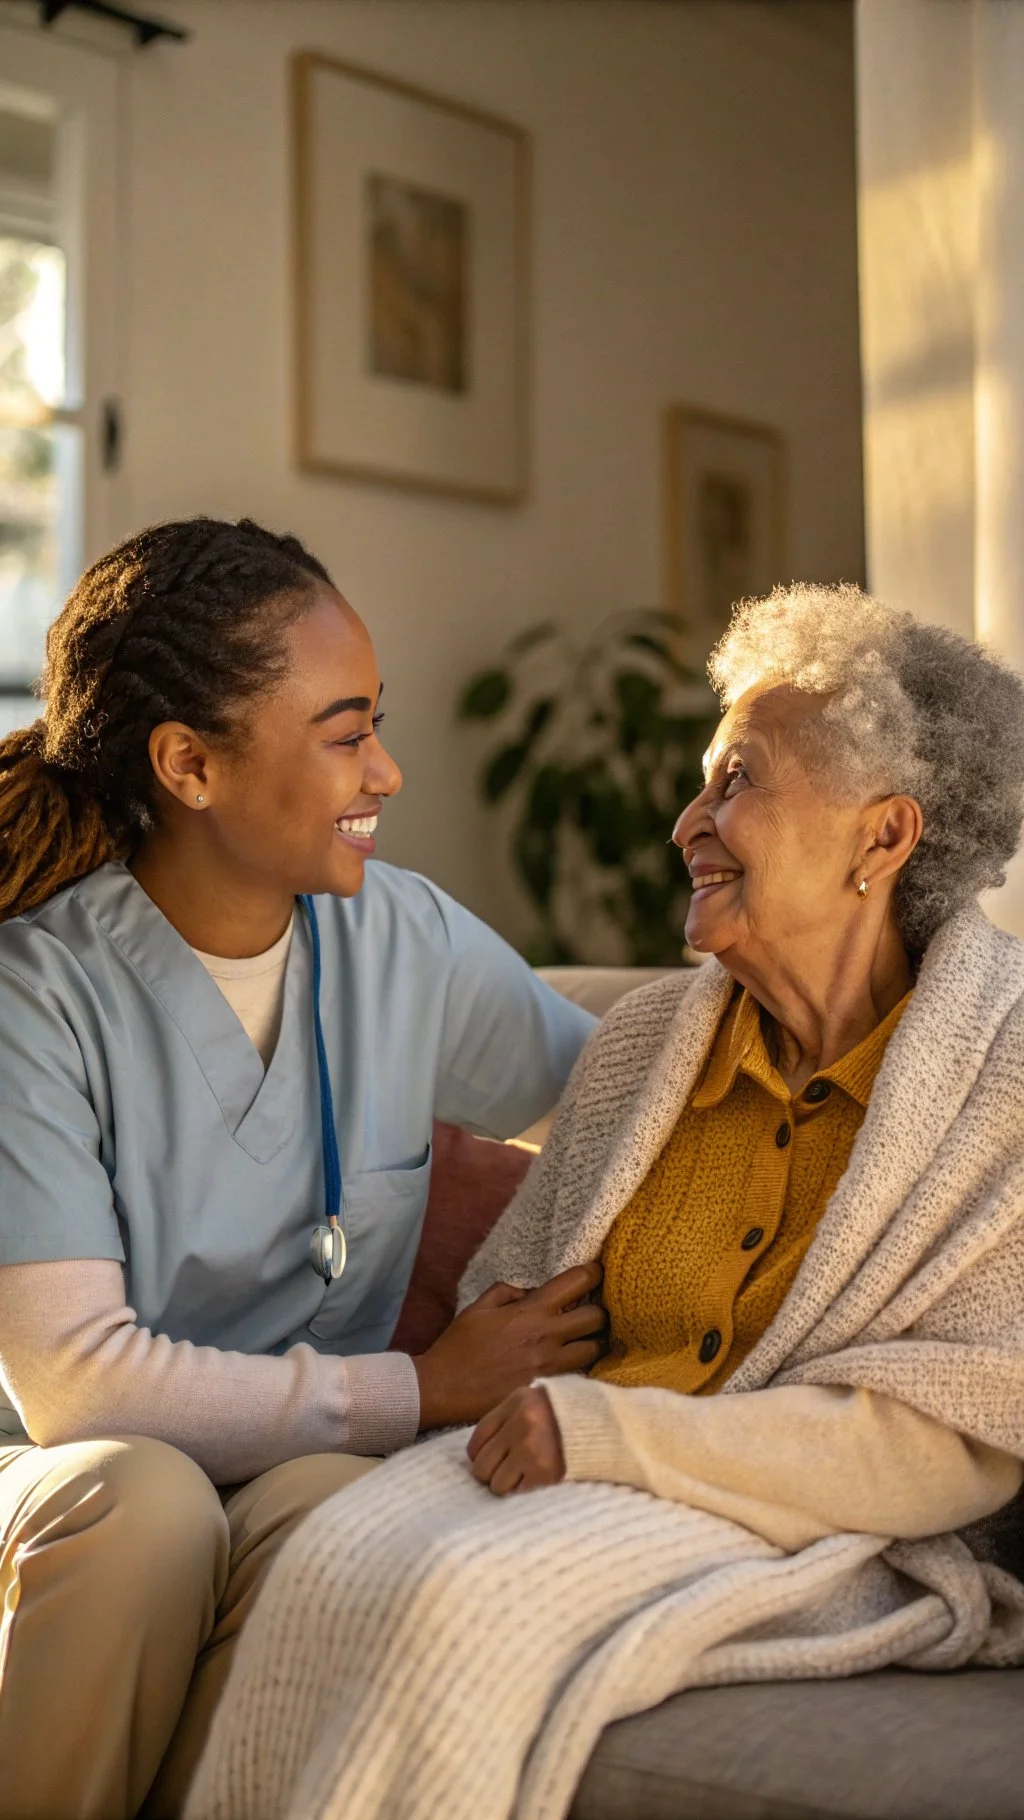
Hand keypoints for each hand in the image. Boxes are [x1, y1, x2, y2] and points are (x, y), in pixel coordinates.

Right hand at [413, 1263, 605, 1429]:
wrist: (443, 1389)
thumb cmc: (458, 1347)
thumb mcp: (478, 1307)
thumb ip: (508, 1291)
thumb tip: (532, 1292)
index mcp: (531, 1311)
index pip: (578, 1282)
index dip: (594, 1273)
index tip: (596, 1273)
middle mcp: (547, 1336)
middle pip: (598, 1317)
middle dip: (599, 1311)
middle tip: (590, 1311)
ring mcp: (551, 1366)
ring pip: (596, 1349)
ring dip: (594, 1341)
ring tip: (584, 1340)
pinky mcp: (549, 1390)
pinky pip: (580, 1375)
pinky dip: (581, 1367)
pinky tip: (571, 1364)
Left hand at [467, 1386, 565, 1494]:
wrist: (607, 1424)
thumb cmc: (567, 1414)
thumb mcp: (534, 1401)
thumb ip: (508, 1417)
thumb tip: (479, 1450)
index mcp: (516, 1403)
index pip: (478, 1437)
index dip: (478, 1454)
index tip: (488, 1459)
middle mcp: (520, 1425)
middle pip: (481, 1465)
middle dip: (489, 1472)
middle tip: (503, 1472)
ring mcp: (531, 1451)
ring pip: (496, 1484)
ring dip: (505, 1485)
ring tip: (521, 1477)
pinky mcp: (545, 1473)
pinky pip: (517, 1493)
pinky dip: (523, 1491)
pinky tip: (534, 1482)